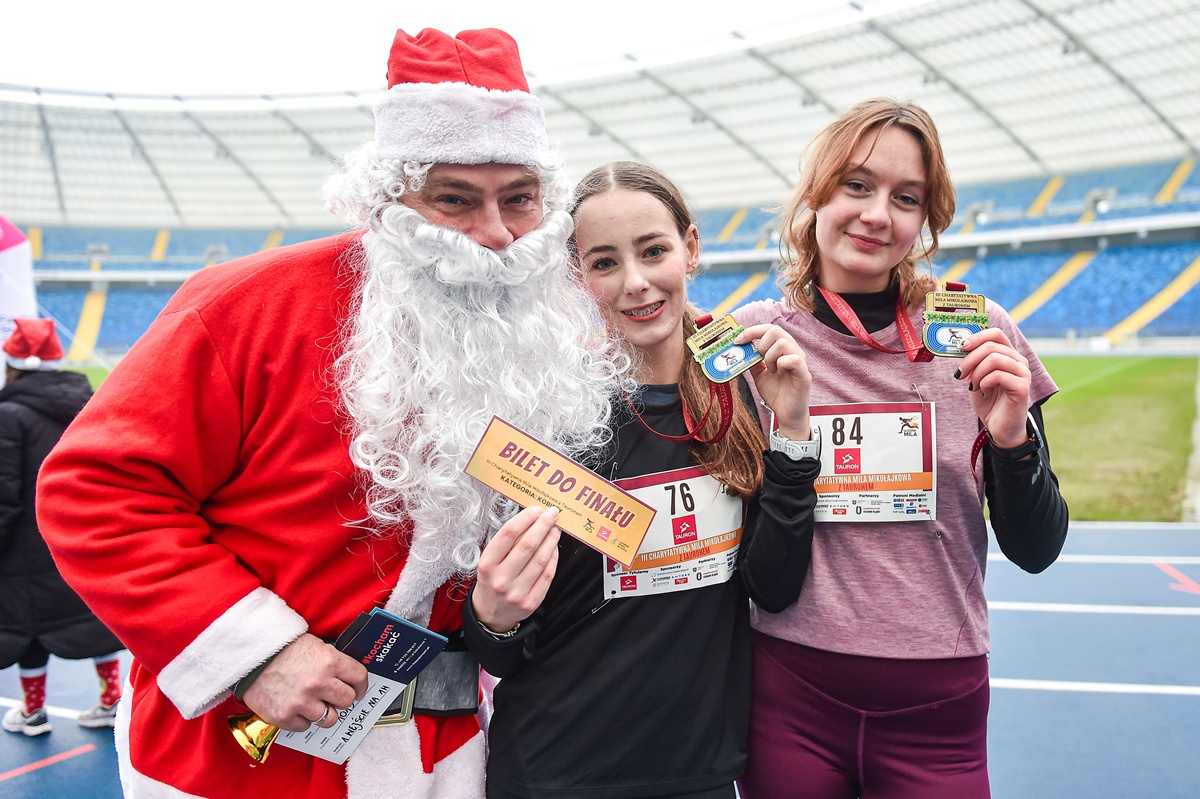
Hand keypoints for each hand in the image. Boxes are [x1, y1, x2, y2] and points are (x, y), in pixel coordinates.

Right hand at [242, 633, 367, 731]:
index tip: (358, 689)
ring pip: (330, 719)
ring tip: (315, 703)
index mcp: (329, 661)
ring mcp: (301, 702)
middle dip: (343, 699)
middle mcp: (318, 683)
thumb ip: (333, 661)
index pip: (359, 677)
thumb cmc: (283, 650)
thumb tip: (350, 677)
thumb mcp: (315, 645)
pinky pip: (306, 726)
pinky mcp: (285, 717)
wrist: (250, 658)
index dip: (361, 684)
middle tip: (334, 696)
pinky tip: (297, 707)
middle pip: (347, 700)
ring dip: (324, 712)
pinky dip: (303, 719)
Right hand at [472, 506, 560, 633]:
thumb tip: (531, 519)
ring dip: (551, 540)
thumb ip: (507, 542)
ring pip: (541, 559)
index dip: (525, 519)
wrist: (490, 613)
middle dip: (543, 525)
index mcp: (487, 564)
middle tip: (552, 514)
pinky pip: (547, 575)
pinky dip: (553, 558)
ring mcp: (516, 592)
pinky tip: (554, 548)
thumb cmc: (491, 580)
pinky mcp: (530, 602)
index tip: (536, 509)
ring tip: (555, 529)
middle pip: (527, 545)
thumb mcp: (490, 560)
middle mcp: (501, 579)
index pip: (508, 535)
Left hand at [737, 323, 812, 439]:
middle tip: (760, 360)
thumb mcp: (758, 375)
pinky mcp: (804, 374)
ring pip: (783, 343)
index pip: (769, 329)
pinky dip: (781, 364)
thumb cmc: (776, 393)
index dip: (752, 331)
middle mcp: (793, 351)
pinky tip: (778, 374)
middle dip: (761, 343)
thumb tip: (742, 349)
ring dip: (770, 356)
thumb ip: (753, 361)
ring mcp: (800, 362)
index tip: (739, 340)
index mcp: (783, 350)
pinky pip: (794, 359)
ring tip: (771, 371)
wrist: (786, 414)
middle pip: (776, 330)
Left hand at [959, 328, 1031, 448]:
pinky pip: (998, 375)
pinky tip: (983, 391)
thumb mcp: (976, 378)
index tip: (962, 347)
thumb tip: (961, 347)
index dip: (977, 337)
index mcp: (1008, 355)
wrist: (999, 427)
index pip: (996, 334)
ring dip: (976, 373)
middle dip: (969, 359)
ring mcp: (1023, 373)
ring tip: (974, 386)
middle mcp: (1019, 361)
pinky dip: (984, 382)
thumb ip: (972, 363)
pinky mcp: (1022, 387)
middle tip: (960, 374)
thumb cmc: (989, 402)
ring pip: (994, 359)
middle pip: (991, 346)